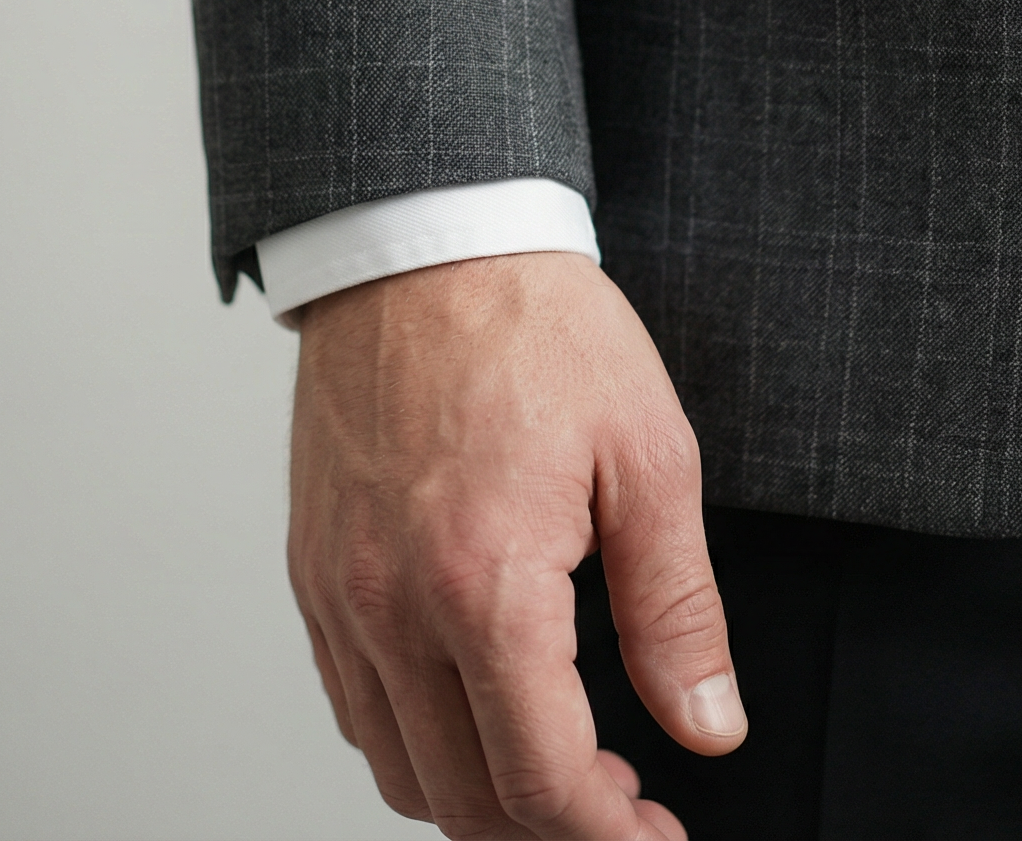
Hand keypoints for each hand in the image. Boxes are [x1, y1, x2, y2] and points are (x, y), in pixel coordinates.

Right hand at [288, 252, 743, 839]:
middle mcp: (393, 605)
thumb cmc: (534, 327)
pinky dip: (414, 740)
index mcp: (484, 583)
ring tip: (554, 764)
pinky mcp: (313, 571)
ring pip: (397, 768)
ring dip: (478, 797)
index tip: (654, 837)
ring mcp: (340, 593)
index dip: (609, 838)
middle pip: (463, 800)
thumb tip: (708, 725)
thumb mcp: (649, 458)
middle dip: (551, 831)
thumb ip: (678, 611)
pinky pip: (353, 704)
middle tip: (621, 807)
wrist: (423, 241)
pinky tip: (476, 706)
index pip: (541, 782)